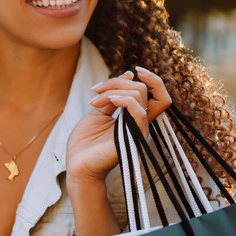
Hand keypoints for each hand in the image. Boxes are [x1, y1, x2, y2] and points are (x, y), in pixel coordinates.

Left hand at [66, 66, 171, 185]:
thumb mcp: (98, 111)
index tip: (134, 71)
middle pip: (144, 90)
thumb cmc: (86, 142)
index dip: (152, 79)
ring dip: (113, 91)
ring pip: (140, 96)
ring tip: (95, 101)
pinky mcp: (133, 139)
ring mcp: (138, 131)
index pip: (158, 95)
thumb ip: (113, 95)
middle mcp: (140, 123)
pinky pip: (139, 112)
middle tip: (96, 90)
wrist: (77, 165)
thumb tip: (129, 76)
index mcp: (134, 117)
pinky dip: (124, 100)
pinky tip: (109, 101)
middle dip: (117, 82)